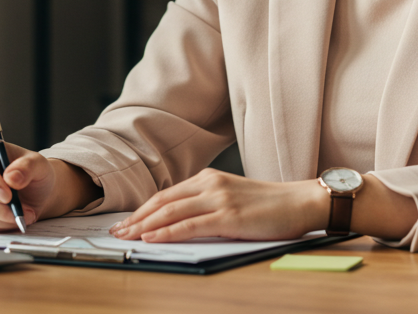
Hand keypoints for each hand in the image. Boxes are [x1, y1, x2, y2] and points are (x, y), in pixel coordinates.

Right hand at [0, 137, 61, 232]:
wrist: (34, 193)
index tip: (8, 196)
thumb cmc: (33, 173)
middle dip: (0, 208)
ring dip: (2, 219)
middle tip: (22, 212)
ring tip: (23, 215)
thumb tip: (11, 177)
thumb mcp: (39, 164)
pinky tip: (11, 220)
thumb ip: (27, 167)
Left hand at [109, 169, 328, 242]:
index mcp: (209, 178)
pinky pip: (190, 225)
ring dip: (145, 226)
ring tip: (127, 237)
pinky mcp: (229, 217)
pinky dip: (167, 232)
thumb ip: (207, 204)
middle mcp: (210, 184)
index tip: (126, 221)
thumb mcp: (232, 197)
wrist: (300, 202)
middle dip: (136, 218)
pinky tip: (152, 238)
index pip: (166, 194)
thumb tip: (178, 223)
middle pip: (163, 202)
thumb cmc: (270, 205)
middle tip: (117, 232)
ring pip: (171, 212)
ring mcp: (219, 199)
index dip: (143, 209)